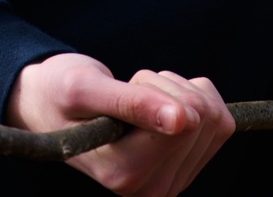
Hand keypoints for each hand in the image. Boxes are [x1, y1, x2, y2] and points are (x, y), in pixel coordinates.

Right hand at [6, 51, 234, 195]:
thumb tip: (182, 120)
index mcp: (125, 176)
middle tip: (132, 92)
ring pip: (214, 118)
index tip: (128, 87)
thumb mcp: (86, 88)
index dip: (157, 88)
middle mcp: (152, 190)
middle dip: (168, 87)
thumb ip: (132, 104)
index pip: (184, 121)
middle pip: (203, 118)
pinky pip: (220, 121)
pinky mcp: (186, 169)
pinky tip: (161, 105)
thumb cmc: (61, 93)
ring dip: (179, 90)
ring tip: (140, 99)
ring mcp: (172, 182)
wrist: (52, 107)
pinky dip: (194, 96)